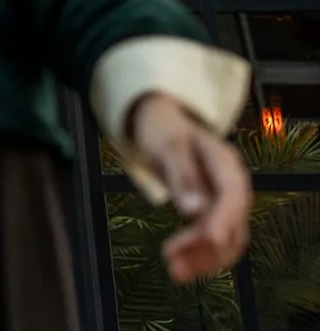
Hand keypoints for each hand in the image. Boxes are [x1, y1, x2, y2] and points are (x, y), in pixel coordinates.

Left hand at [128, 92, 251, 281]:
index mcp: (226, 162)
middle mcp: (232, 187)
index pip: (233, 194)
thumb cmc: (166, 130)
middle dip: (207, 248)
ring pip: (225, 241)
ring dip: (203, 259)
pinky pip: (212, 243)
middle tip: (174, 265)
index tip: (213, 239)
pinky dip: (198, 256)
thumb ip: (181, 173)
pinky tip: (178, 265)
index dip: (226, 219)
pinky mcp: (213, 217)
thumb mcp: (168, 144)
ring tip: (173, 271)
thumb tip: (193, 211)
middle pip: (233, 225)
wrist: (165, 127)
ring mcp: (225, 204)